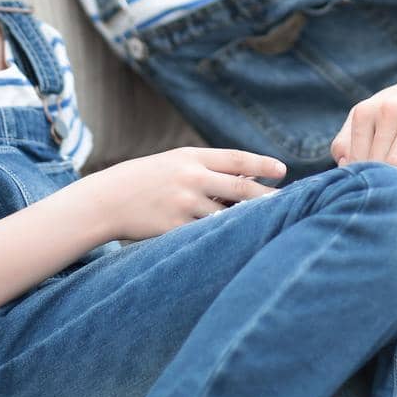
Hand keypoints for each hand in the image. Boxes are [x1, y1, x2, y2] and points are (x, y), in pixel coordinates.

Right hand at [77, 147, 286, 242]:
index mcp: (191, 157)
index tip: (283, 171)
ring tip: (269, 224)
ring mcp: (184, 204)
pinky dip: (224, 235)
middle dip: (267, 196)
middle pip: (241, 188)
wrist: (107, 200)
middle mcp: (191, 178)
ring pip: (228, 215)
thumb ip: (207, 168)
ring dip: (248, 219)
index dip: (262, 164)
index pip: (236, 159)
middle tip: (289, 202)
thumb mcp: (174, 163)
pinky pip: (208, 234)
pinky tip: (237, 239)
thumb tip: (247, 178)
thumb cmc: (146, 180)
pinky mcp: (176, 228)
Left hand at [328, 46, 396, 196]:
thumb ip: (352, 137)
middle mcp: (390, 109)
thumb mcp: (378, 113)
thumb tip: (341, 169)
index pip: (351, 161)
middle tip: (386, 216)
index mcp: (367, 111)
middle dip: (379, 193)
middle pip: (374, 165)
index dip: (358, 188)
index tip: (367, 206)